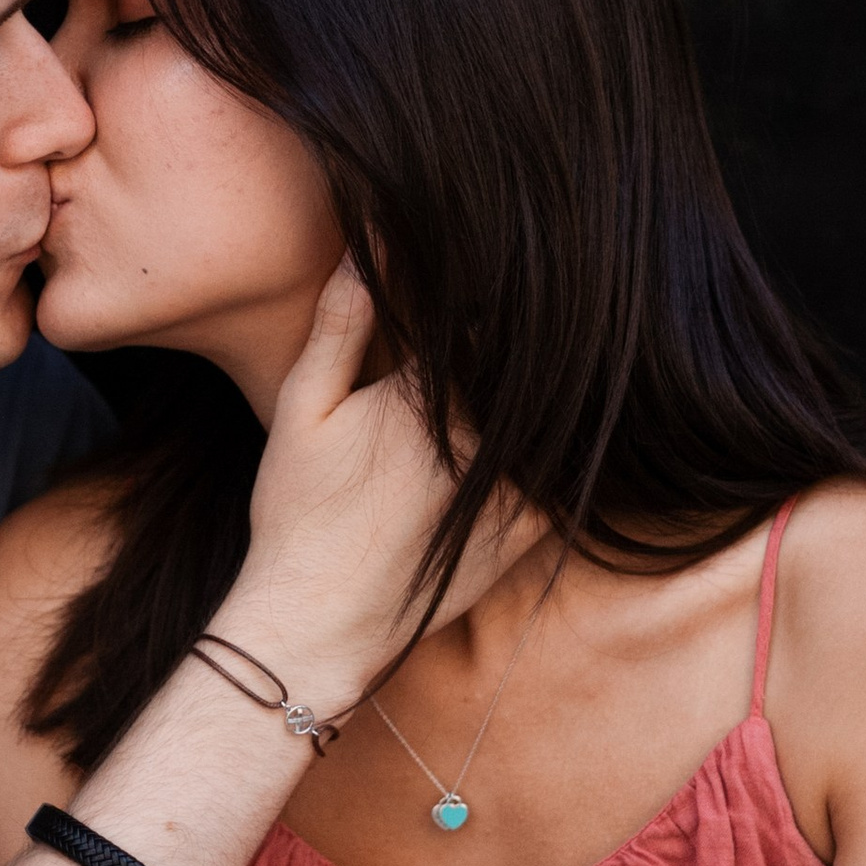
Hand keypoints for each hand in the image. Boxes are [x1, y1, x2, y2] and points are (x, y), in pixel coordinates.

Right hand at [230, 264, 521, 699]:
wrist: (319, 621)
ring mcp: (516, 486)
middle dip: (526, 330)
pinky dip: (562, 447)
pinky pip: (567, 472)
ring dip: (551, 387)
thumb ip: (341, 324)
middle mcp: (484, 436)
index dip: (489, 282)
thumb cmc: (299, 511)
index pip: (481, 313)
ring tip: (564, 350)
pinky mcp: (531, 529)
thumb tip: (370, 244)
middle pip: (527, 359)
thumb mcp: (304, 406)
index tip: (495, 256)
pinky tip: (548, 430)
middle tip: (536, 289)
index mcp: (428, 393)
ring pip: (554, 412)